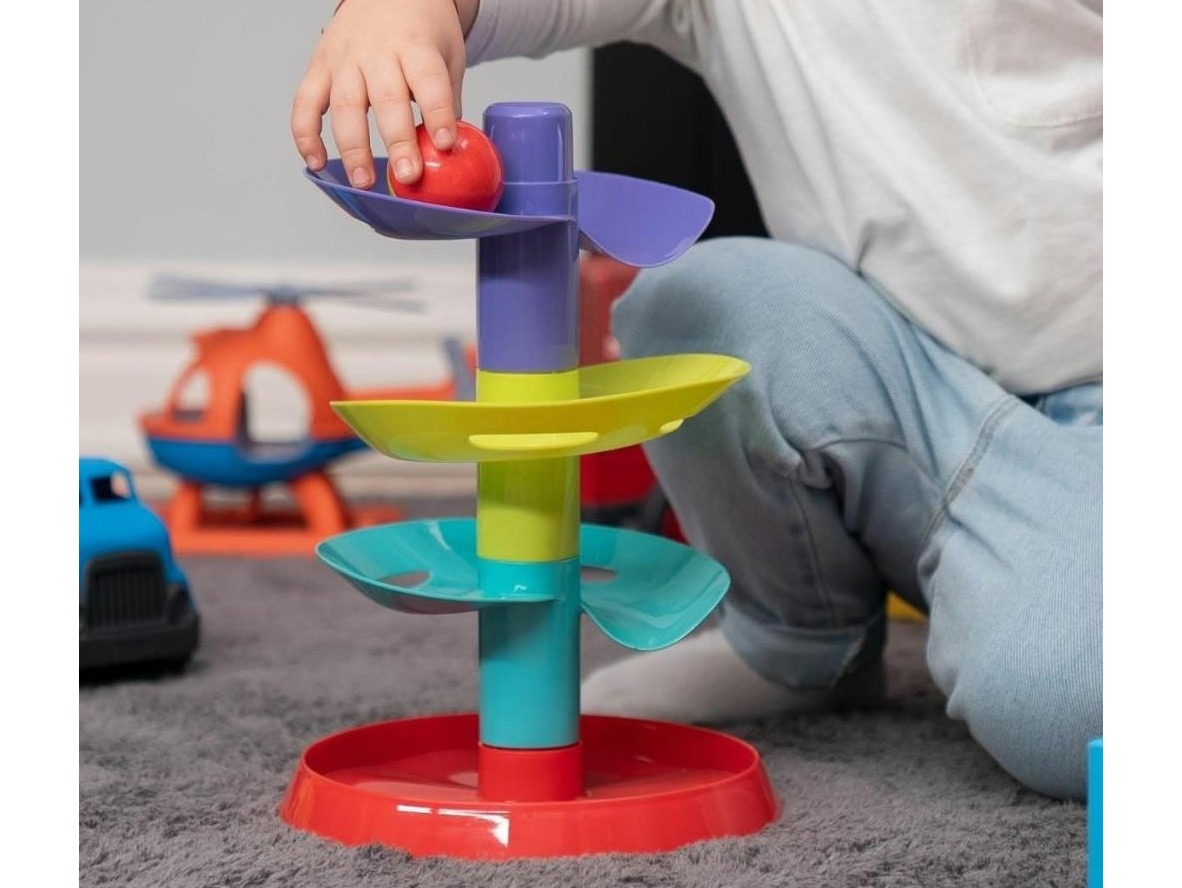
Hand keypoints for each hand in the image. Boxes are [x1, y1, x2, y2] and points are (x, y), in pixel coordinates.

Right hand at [292, 0, 478, 189]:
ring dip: (353, 148)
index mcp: (415, 46)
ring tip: (364, 182)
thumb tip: (448, 150)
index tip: (445, 144)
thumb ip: (447, 99)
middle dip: (397, 141)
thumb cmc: (421, 30)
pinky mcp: (319, 68)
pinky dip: (306, 135)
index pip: (428, 81)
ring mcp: (344, 60)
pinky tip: (317, 163)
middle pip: (387, 100)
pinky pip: (305, 104)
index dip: (437, 113)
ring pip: (345, 106)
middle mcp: (376, 52)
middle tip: (407, 176)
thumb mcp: (448, 55)